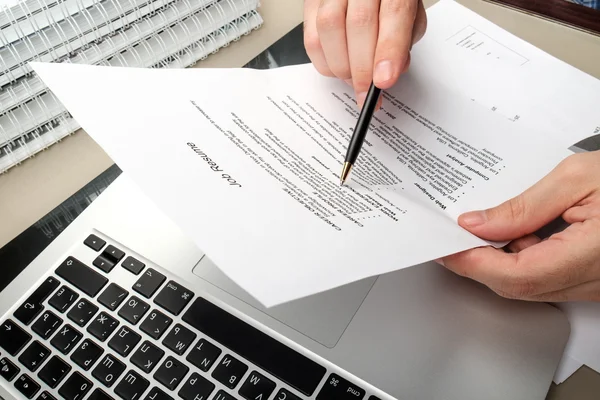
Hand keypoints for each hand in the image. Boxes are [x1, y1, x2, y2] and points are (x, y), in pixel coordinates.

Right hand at [303, 0, 426, 107]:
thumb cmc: (389, 2)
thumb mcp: (410, 15)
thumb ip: (404, 40)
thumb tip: (391, 70)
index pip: (393, 14)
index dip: (388, 51)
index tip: (383, 81)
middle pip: (359, 23)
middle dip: (362, 69)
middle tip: (366, 92)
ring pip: (329, 28)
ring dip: (341, 66)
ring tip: (353, 80)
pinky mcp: (312, 2)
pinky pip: (311, 37)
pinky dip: (324, 62)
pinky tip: (338, 67)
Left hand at [438, 151, 599, 301]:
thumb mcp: (577, 176)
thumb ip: (524, 205)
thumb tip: (478, 224)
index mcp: (595, 253)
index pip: (519, 274)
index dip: (475, 263)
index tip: (446, 247)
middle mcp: (598, 280)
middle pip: (520, 287)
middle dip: (479, 264)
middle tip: (453, 238)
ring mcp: (598, 286)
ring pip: (532, 288)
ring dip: (501, 262)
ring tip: (487, 228)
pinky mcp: (596, 283)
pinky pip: (549, 281)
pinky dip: (524, 261)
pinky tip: (518, 235)